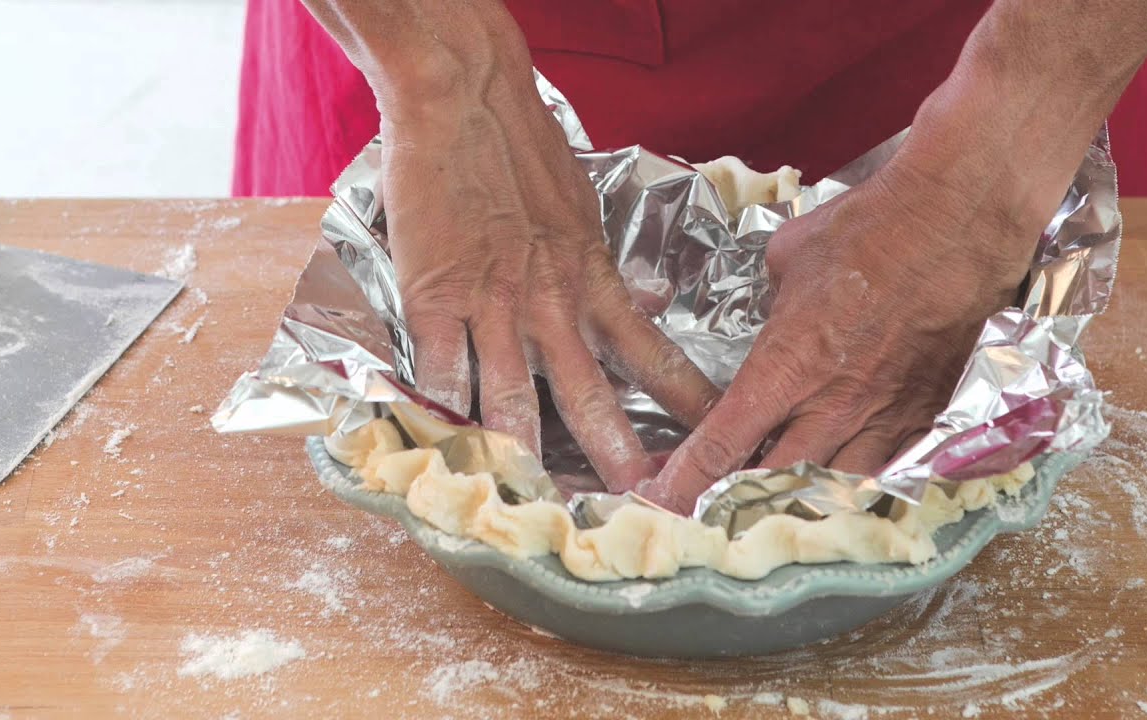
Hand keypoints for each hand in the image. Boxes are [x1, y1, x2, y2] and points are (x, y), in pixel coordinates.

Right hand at [314, 20, 713, 495]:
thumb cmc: (524, 145)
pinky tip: (445, 456)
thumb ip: (600, 264)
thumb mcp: (583, 210)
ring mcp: (495, 305)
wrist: (467, 96)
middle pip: (591, 396)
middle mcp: (552, 305)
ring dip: (529, 458)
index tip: (709, 441)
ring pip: (516, 399)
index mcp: (594, 280)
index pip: (651, 353)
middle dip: (619, 457)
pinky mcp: (437, 298)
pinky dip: (441, 417)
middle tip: (642, 506)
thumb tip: (636, 297)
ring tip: (540, 508)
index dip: (683, 403)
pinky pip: (442, 371)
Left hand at [638, 157, 1040, 512]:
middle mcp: (832, 405)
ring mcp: (884, 417)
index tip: (658, 506)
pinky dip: (859, 486)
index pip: (723, 443)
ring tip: (774, 511)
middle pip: (773, 485)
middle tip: (710, 517)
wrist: (958, 220)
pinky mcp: (928, 416)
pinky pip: (889, 472)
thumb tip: (770, 305)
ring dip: (799, 504)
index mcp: (787, 366)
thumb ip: (770, 295)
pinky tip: (843, 490)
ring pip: (833, 491)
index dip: (685, 482)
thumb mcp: (790, 257)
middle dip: (736, 507)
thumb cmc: (870, 228)